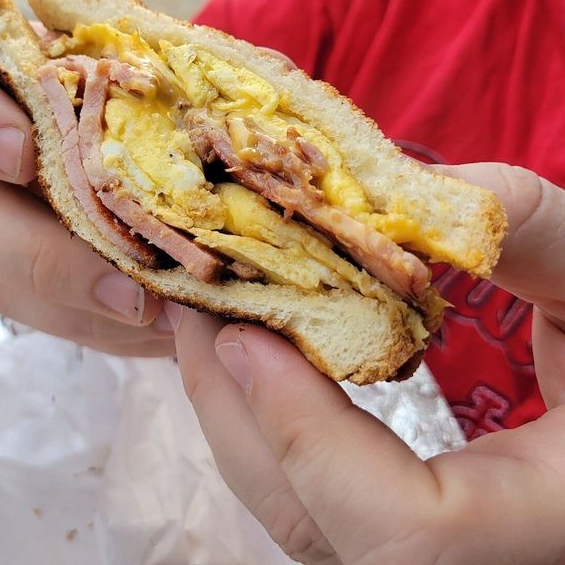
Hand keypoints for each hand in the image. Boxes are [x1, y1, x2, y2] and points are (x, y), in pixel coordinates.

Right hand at [0, 15, 173, 355]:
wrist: (170, 142)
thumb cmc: (158, 85)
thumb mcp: (159, 67)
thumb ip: (159, 79)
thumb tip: (221, 130)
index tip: (20, 150)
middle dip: (34, 249)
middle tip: (122, 279)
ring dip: (80, 302)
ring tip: (164, 312)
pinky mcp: (27, 276)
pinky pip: (47, 313)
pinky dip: (104, 322)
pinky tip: (164, 321)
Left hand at [168, 163, 564, 563]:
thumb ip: (523, 228)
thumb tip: (410, 194)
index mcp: (550, 518)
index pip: (408, 534)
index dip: (309, 438)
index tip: (244, 338)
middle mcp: (485, 560)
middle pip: (317, 532)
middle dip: (233, 415)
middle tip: (193, 308)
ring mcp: (443, 552)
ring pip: (301, 522)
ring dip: (236, 419)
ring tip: (208, 321)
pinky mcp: (410, 527)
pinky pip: (312, 499)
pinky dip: (267, 428)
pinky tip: (256, 355)